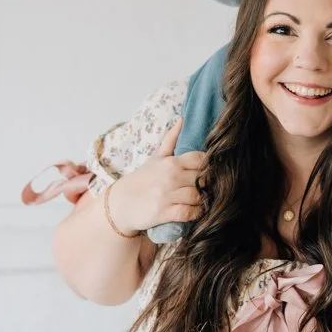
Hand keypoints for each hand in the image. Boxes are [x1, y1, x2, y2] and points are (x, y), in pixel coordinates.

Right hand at [109, 119, 205, 234]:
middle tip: (209, 188)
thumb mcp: (155, 158)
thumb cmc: (141, 179)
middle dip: (208, 184)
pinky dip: (196, 213)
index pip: (200, 159)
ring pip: (198, 196)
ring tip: (202, 200)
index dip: (209, 166)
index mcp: (171, 162)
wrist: (121, 203)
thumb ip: (170, 140)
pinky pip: (189, 212)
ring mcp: (167, 195)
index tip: (210, 173)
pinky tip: (195, 211)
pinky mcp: (163, 212)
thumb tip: (182, 119)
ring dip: (203, 200)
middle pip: (203, 179)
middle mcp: (170, 177)